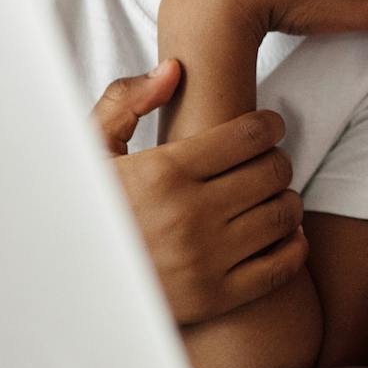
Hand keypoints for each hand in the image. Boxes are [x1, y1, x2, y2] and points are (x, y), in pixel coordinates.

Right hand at [94, 65, 305, 325]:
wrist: (73, 289)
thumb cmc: (86, 211)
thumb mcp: (90, 152)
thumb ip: (124, 103)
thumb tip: (174, 70)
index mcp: (163, 172)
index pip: (249, 135)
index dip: (269, 125)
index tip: (270, 127)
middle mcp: (189, 215)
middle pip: (273, 172)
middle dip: (278, 159)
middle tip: (270, 161)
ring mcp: (206, 260)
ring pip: (283, 215)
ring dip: (287, 198)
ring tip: (273, 194)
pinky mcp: (216, 298)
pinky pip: (282, 265)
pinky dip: (294, 245)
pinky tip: (282, 233)